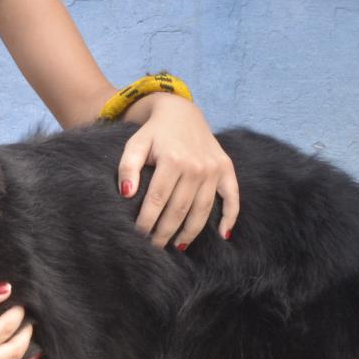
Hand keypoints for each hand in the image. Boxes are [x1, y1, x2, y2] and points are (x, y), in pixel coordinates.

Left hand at [118, 94, 239, 249]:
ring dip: (190, 232)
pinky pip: (232, 197)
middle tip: (154, 247)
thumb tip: (126, 194)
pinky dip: (229, 217)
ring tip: (177, 246)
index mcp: (172, 160)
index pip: (158, 200)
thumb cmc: (153, 133)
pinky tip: (222, 235)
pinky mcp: (226, 169)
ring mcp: (214, 169)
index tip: (138, 235)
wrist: (180, 112)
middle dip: (165, 232)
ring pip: (202, 209)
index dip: (147, 221)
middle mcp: (196, 166)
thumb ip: (127, 167)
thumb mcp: (135, 144)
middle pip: (179, 209)